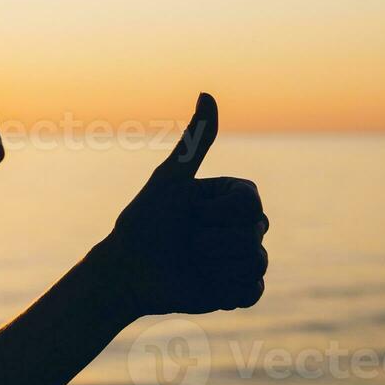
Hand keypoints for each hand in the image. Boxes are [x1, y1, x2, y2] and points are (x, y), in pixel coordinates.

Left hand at [101, 93, 268, 316]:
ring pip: (256, 263)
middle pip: (255, 233)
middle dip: (211, 240)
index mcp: (234, 197)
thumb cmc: (144, 220)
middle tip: (185, 242)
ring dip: (214, 266)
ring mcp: (246, 258)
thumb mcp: (169, 179)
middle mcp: (245, 225)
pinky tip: (204, 284)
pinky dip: (225, 290)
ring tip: (191, 263)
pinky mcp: (241, 289)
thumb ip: (195, 141)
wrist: (127, 270)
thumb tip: (207, 93)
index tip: (190, 213)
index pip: (251, 203)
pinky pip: (253, 292)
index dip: (217, 212)